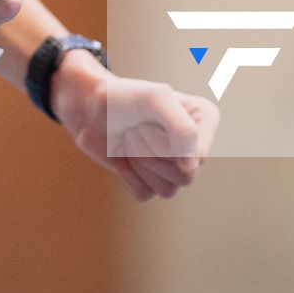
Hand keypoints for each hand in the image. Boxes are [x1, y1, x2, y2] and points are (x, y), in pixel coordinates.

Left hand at [52, 53, 218, 201]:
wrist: (89, 108)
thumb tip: (192, 168)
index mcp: (204, 121)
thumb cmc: (122, 97)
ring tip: (130, 139)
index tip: (145, 123)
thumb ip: (183, 129)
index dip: (167, 146)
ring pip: (168, 190)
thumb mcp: (155, 100)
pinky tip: (123, 156)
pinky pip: (146, 195)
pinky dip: (130, 176)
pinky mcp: (151, 181)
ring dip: (141, 165)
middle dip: (151, 154)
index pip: (198, 156)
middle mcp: (194, 145)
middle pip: (185, 177)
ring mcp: (173, 166)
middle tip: (134, 130)